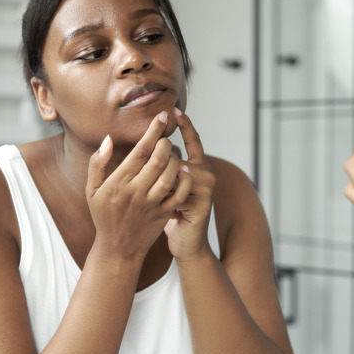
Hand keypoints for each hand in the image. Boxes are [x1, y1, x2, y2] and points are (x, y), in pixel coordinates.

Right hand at [86, 111, 191, 259]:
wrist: (117, 248)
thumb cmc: (103, 216)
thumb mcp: (91, 190)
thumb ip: (97, 163)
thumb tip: (108, 139)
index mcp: (118, 182)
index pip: (140, 150)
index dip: (152, 130)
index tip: (161, 116)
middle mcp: (136, 191)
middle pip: (158, 159)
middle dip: (166, 142)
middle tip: (166, 136)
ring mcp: (151, 203)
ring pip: (170, 174)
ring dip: (175, 159)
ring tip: (172, 153)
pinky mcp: (163, 213)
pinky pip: (179, 193)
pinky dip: (184, 180)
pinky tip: (184, 170)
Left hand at [164, 108, 215, 261]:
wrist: (186, 243)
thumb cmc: (171, 214)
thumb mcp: (165, 188)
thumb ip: (163, 167)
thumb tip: (151, 145)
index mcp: (197, 167)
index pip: (194, 141)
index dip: (186, 125)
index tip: (175, 109)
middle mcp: (206, 174)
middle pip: (178, 156)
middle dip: (160, 163)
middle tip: (147, 181)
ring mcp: (206, 188)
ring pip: (176, 172)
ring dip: (160, 183)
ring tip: (153, 197)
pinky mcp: (203, 203)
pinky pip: (178, 191)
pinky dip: (165, 197)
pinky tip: (162, 207)